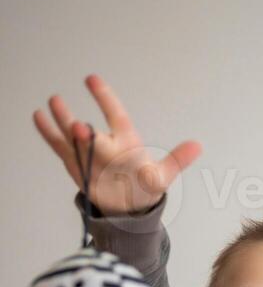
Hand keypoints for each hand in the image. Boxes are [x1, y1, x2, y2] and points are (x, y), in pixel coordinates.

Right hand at [33, 73, 202, 214]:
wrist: (127, 205)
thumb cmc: (144, 186)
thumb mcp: (161, 176)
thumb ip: (177, 160)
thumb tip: (198, 145)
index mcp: (125, 140)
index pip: (115, 114)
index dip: (105, 98)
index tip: (92, 80)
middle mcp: (104, 142)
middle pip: (93, 134)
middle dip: (86, 131)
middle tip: (79, 125)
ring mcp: (88, 151)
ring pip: (73, 134)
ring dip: (63, 120)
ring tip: (54, 102)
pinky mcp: (75, 162)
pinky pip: (59, 146)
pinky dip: (48, 133)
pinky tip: (38, 116)